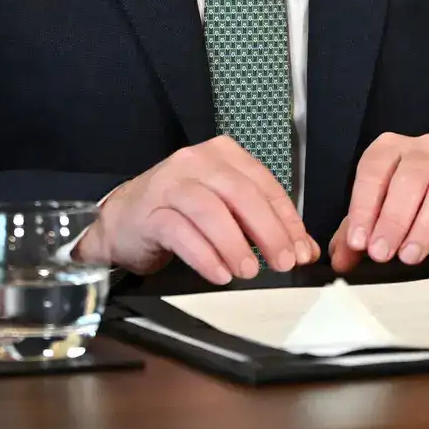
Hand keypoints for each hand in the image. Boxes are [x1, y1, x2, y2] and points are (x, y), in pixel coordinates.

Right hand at [75, 137, 317, 284]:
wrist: (124, 220)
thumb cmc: (181, 212)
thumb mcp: (226, 211)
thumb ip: (263, 225)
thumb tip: (304, 249)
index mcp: (223, 155)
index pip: (264, 184)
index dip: (287, 220)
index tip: (302, 250)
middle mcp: (196, 161)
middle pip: (241, 194)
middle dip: (268, 232)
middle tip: (284, 263)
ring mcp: (170, 183)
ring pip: (210, 210)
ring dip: (235, 244)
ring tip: (249, 271)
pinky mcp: (149, 211)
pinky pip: (181, 232)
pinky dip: (204, 255)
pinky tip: (219, 274)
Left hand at [331, 133, 428, 273]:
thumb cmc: (412, 206)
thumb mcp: (377, 215)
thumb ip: (355, 235)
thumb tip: (340, 259)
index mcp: (393, 149)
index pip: (375, 169)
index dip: (364, 206)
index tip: (358, 242)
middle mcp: (425, 151)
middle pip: (411, 177)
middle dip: (394, 220)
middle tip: (382, 253)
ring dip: (424, 227)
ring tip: (410, 256)